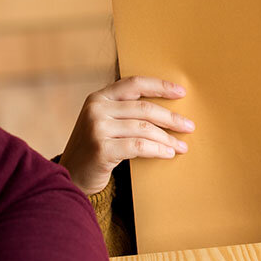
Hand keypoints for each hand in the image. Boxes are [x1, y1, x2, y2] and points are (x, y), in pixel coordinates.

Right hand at [59, 76, 194, 195]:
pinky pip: (138, 146)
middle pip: (144, 108)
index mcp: (99, 96)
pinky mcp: (101, 148)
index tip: (181, 92)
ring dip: (167, 138)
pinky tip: (168, 153)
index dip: (160, 86)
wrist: (71, 176)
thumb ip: (124, 111)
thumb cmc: (95, 148)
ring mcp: (97, 128)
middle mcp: (96, 108)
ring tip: (181, 146)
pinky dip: (157, 149)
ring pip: (144, 128)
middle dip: (170, 118)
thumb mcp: (103, 121)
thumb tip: (166, 110)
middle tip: (189, 127)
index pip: (135, 84)